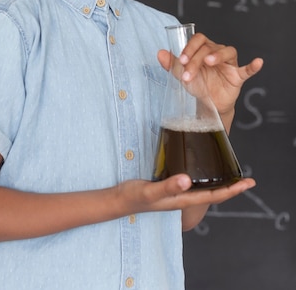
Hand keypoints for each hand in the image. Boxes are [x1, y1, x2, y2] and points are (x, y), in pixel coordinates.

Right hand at [119, 173, 255, 215]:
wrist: (118, 199)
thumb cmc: (134, 197)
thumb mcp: (150, 191)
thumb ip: (168, 186)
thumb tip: (187, 180)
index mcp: (183, 199)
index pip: (215, 196)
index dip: (233, 190)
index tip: (248, 183)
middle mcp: (184, 196)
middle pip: (214, 193)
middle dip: (231, 186)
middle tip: (246, 177)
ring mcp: (177, 191)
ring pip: (205, 187)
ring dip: (219, 181)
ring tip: (230, 172)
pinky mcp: (170, 184)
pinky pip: (194, 182)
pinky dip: (204, 175)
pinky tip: (203, 167)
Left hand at [157, 32, 262, 118]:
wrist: (207, 104)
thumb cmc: (197, 84)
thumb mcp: (181, 74)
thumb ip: (171, 64)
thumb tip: (159, 52)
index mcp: (203, 49)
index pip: (198, 40)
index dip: (190, 47)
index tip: (181, 60)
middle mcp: (217, 52)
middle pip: (208, 47)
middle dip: (196, 60)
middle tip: (187, 74)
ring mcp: (228, 64)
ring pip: (227, 51)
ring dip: (218, 55)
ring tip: (210, 62)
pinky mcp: (237, 76)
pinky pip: (247, 69)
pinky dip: (253, 66)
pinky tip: (258, 62)